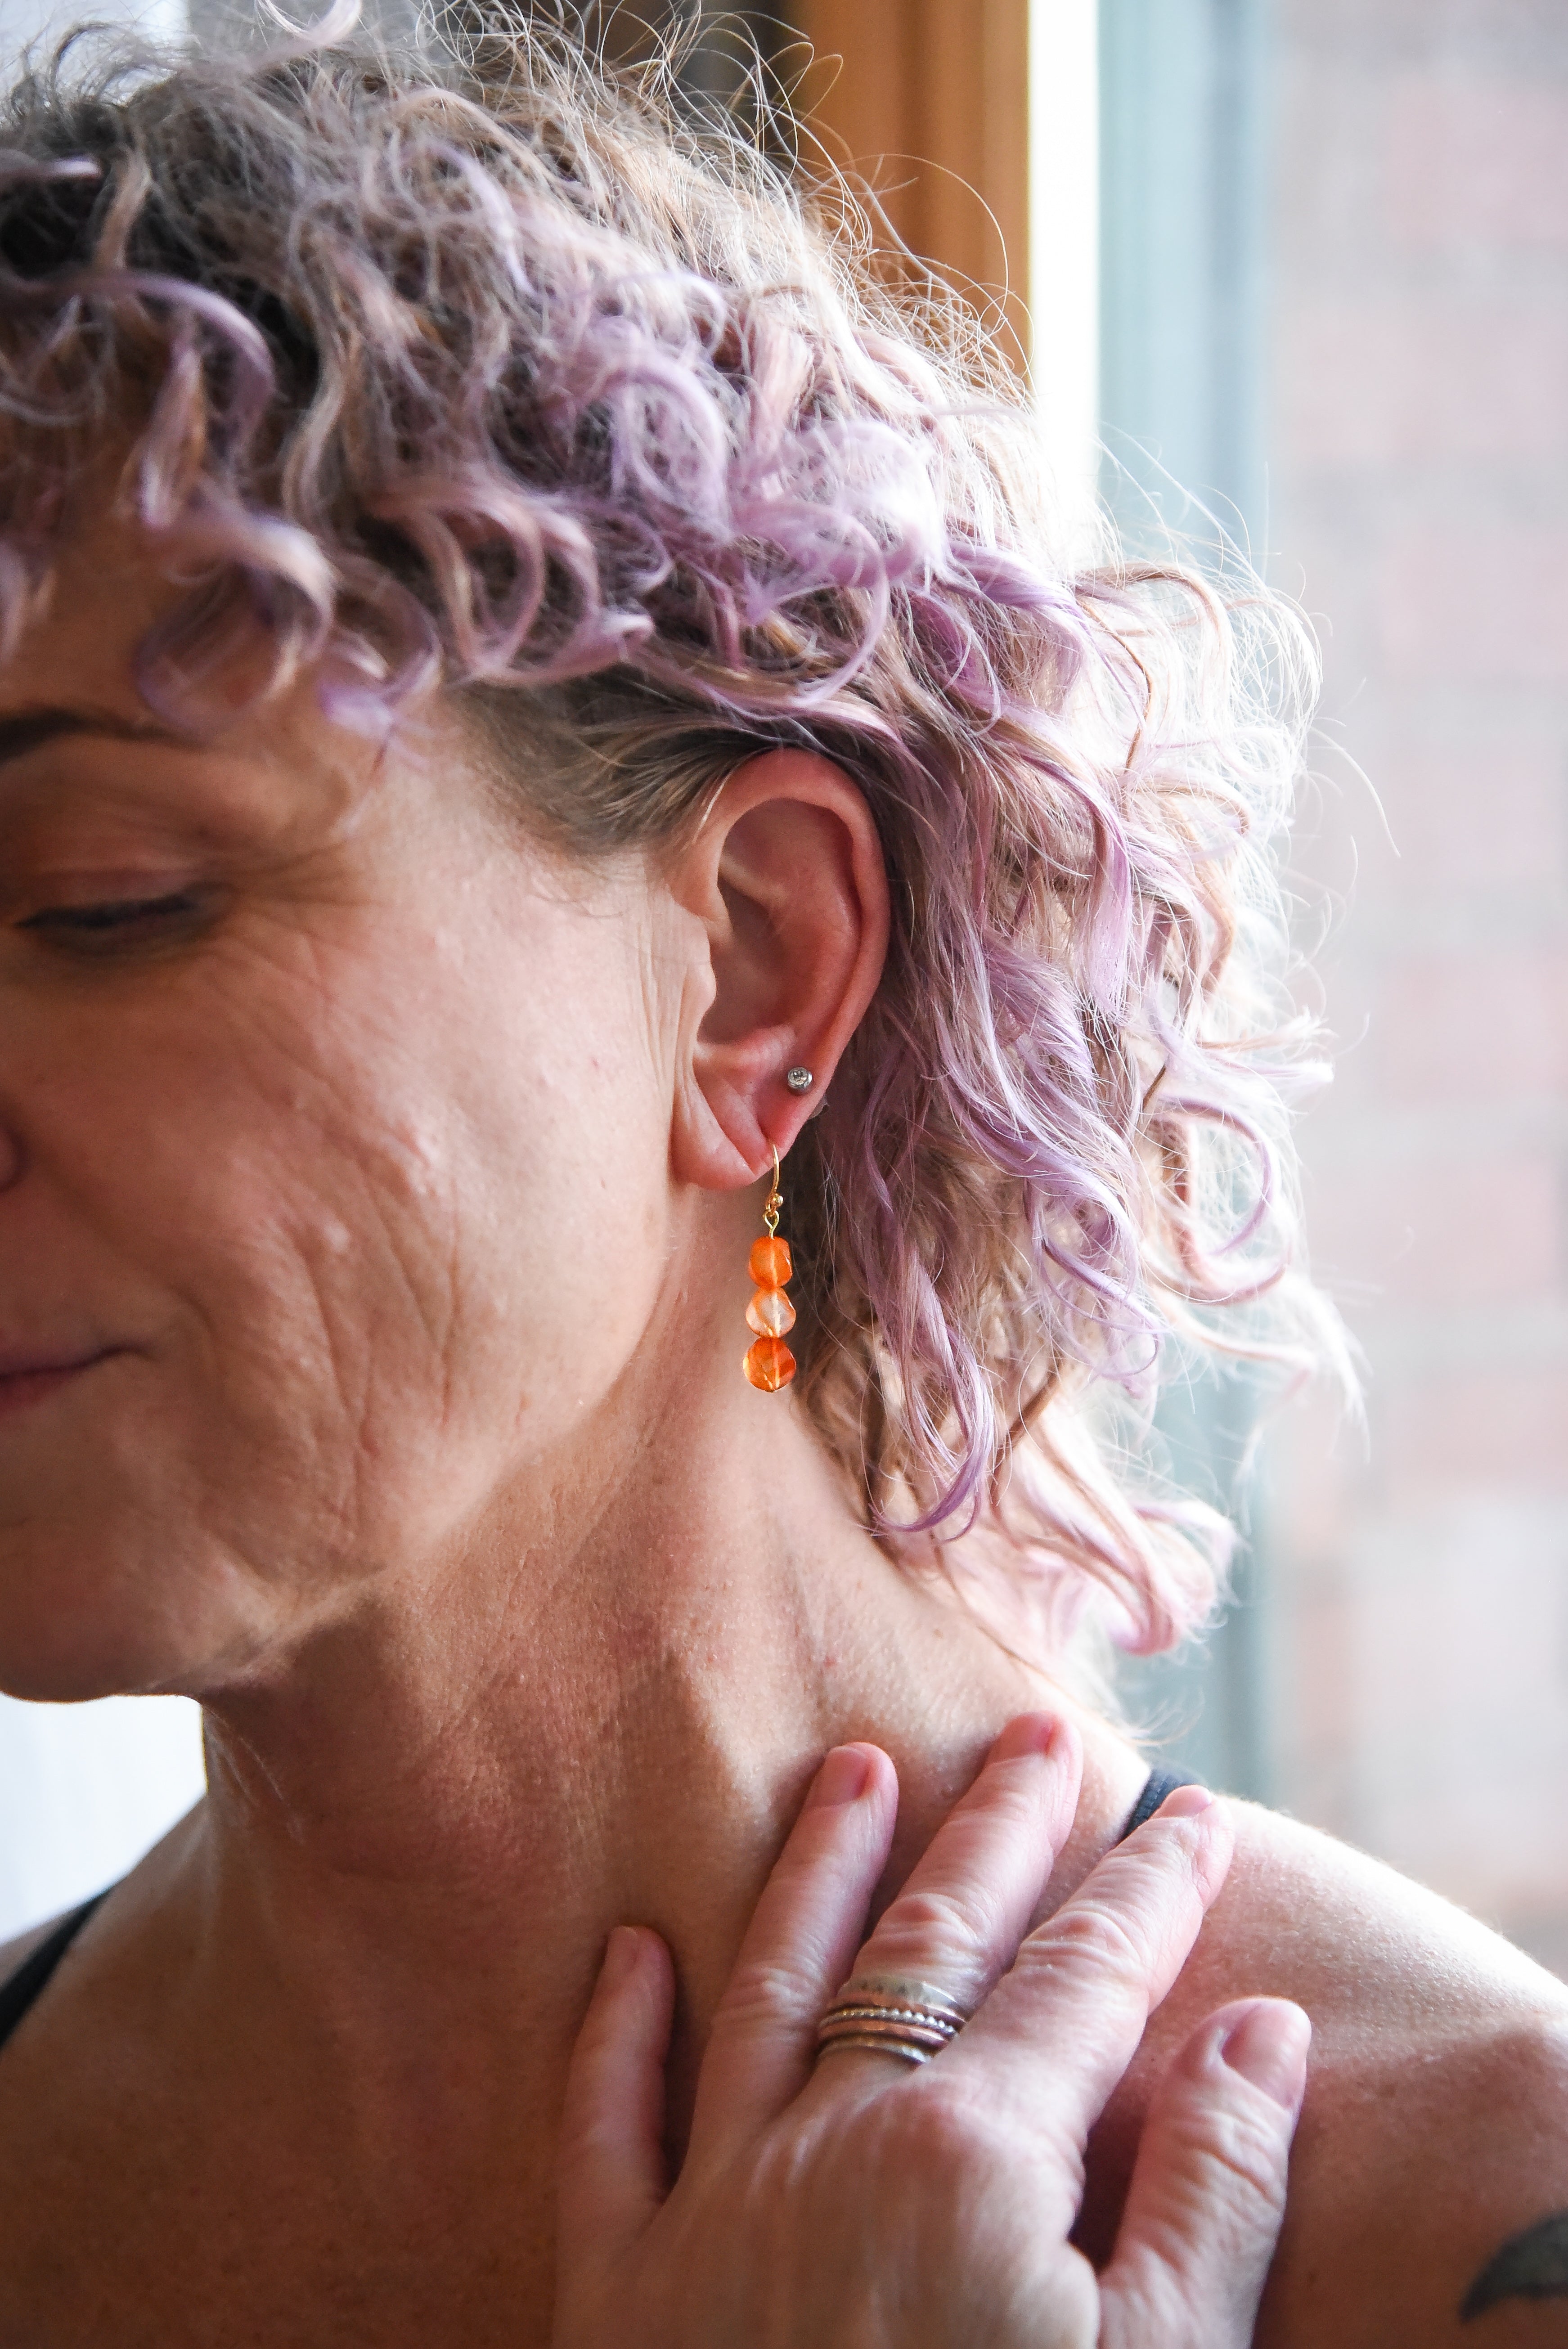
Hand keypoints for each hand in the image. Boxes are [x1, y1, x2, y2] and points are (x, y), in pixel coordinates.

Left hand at [554, 1714, 1309, 2347]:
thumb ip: (1211, 2197)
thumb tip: (1262, 2035)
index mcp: (975, 2162)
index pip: (1084, 1978)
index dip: (1148, 1889)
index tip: (1192, 1811)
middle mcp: (834, 2144)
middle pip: (933, 1943)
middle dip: (997, 1829)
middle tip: (1035, 1733)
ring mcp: (711, 2206)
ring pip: (768, 1984)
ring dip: (814, 1868)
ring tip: (852, 1767)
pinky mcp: (613, 2289)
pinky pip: (604, 2126)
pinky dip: (613, 2033)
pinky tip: (626, 1951)